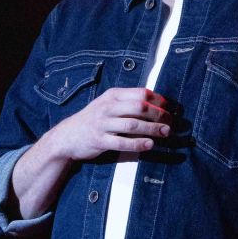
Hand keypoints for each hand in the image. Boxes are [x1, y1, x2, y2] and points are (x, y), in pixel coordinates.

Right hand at [51, 87, 171, 161]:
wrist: (67, 136)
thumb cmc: (94, 120)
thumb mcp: (108, 104)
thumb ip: (128, 102)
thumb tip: (156, 104)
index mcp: (113, 95)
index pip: (141, 93)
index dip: (159, 100)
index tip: (170, 108)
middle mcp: (108, 107)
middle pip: (140, 107)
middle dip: (159, 114)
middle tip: (170, 122)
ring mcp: (102, 123)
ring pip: (133, 124)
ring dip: (152, 129)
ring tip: (166, 133)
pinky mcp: (99, 140)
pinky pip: (122, 142)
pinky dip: (138, 143)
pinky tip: (149, 145)